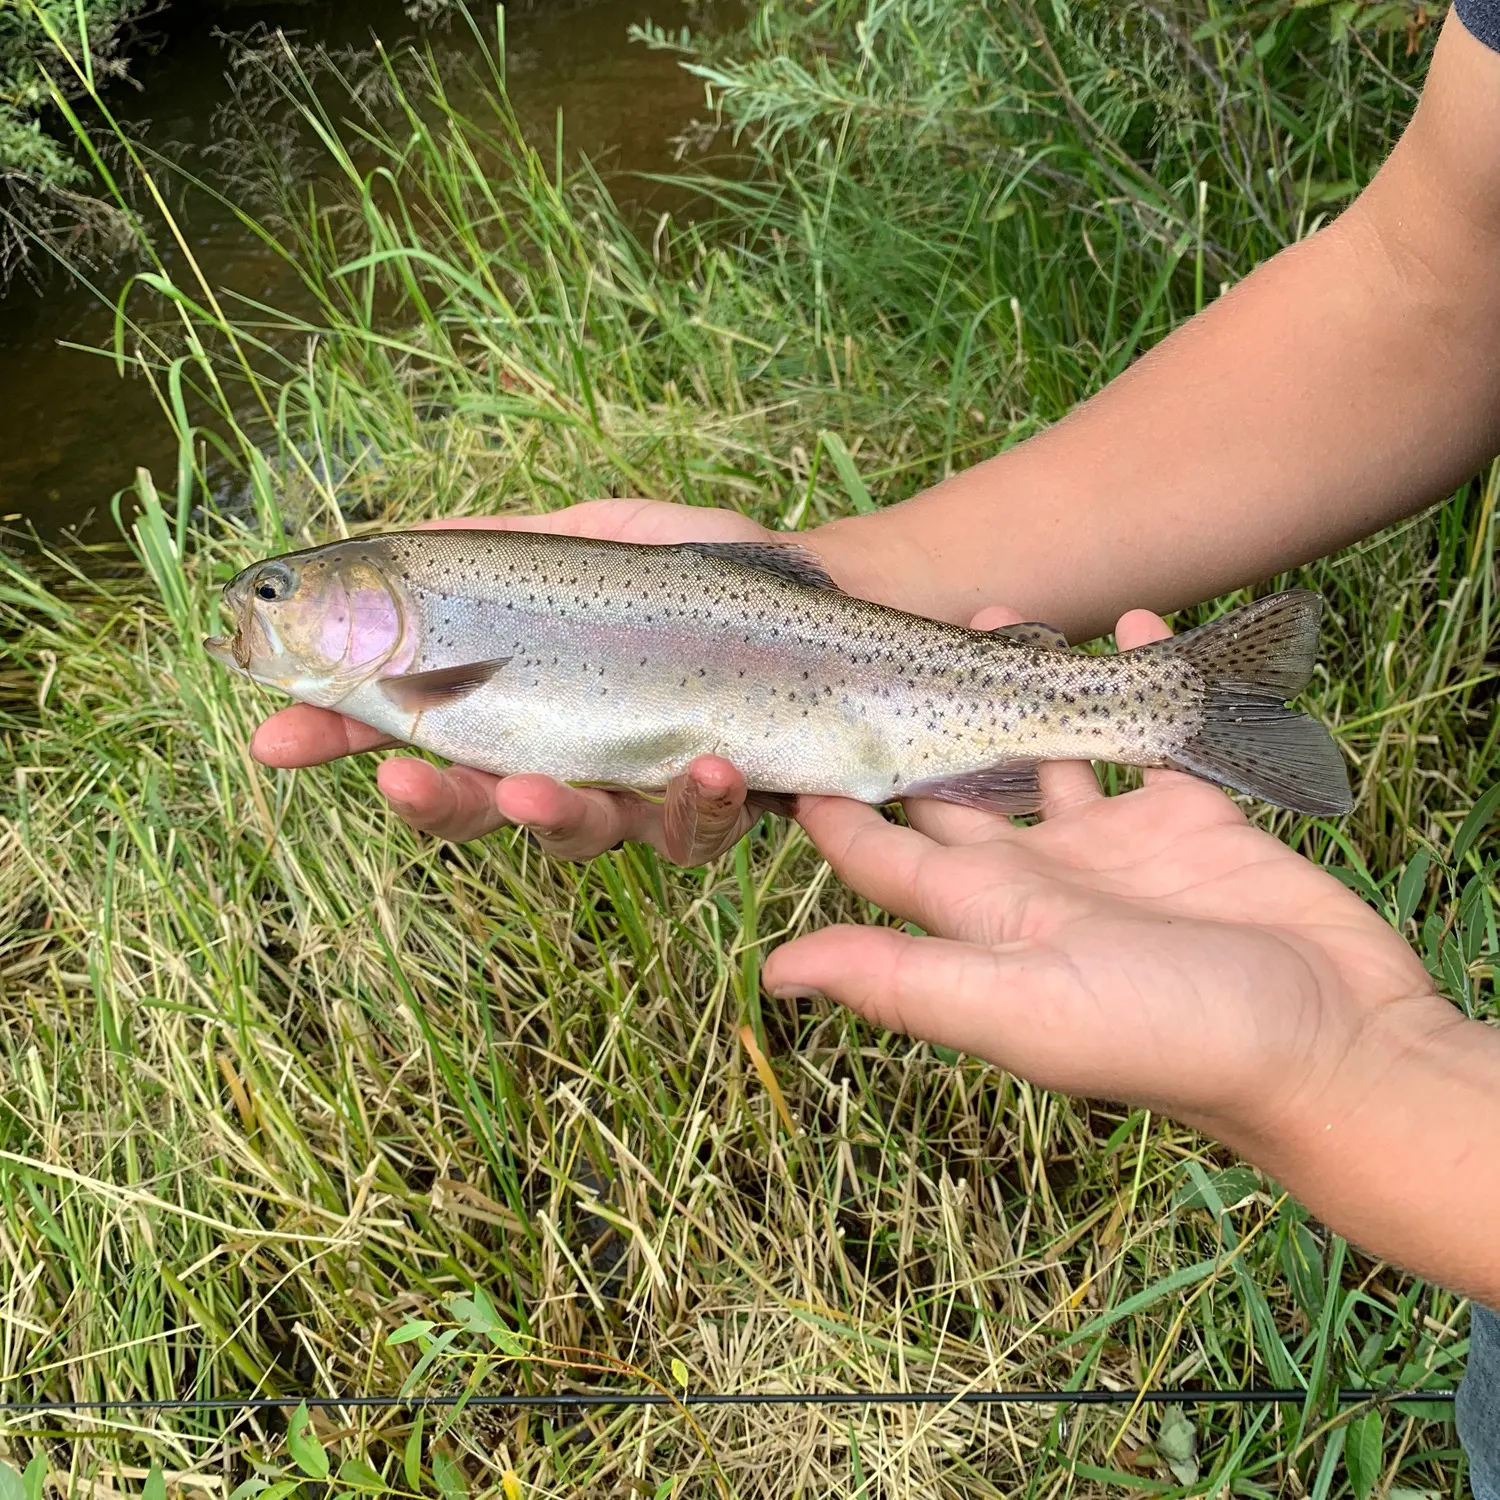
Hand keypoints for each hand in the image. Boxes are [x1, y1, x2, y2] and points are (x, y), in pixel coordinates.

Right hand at [250, 499, 774, 862]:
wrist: (826, 593)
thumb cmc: (700, 571)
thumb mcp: (589, 537)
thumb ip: (497, 546)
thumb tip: (390, 543)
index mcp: (524, 702)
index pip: (415, 731)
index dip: (343, 741)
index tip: (276, 738)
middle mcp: (572, 761)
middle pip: (482, 807)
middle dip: (434, 804)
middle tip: (399, 781)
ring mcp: (643, 793)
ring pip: (579, 835)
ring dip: (551, 818)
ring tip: (537, 789)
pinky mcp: (719, 808)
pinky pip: (695, 832)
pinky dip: (694, 806)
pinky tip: (703, 764)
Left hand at [762, 605, 1441, 1146]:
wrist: (1332, 1050)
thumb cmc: (1170, 1038)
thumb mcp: (1020, 1008)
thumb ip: (903, 982)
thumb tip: (774, 974)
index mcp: (985, 917)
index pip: (880, 850)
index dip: (832, 797)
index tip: (790, 722)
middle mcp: (1039, 878)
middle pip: (958, 784)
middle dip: (924, 719)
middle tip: (899, 638)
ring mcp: (1117, 846)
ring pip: (1050, 750)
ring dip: (1024, 689)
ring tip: (1000, 615)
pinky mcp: (1194, 819)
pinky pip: (1153, 736)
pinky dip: (1141, 680)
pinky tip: (1133, 626)